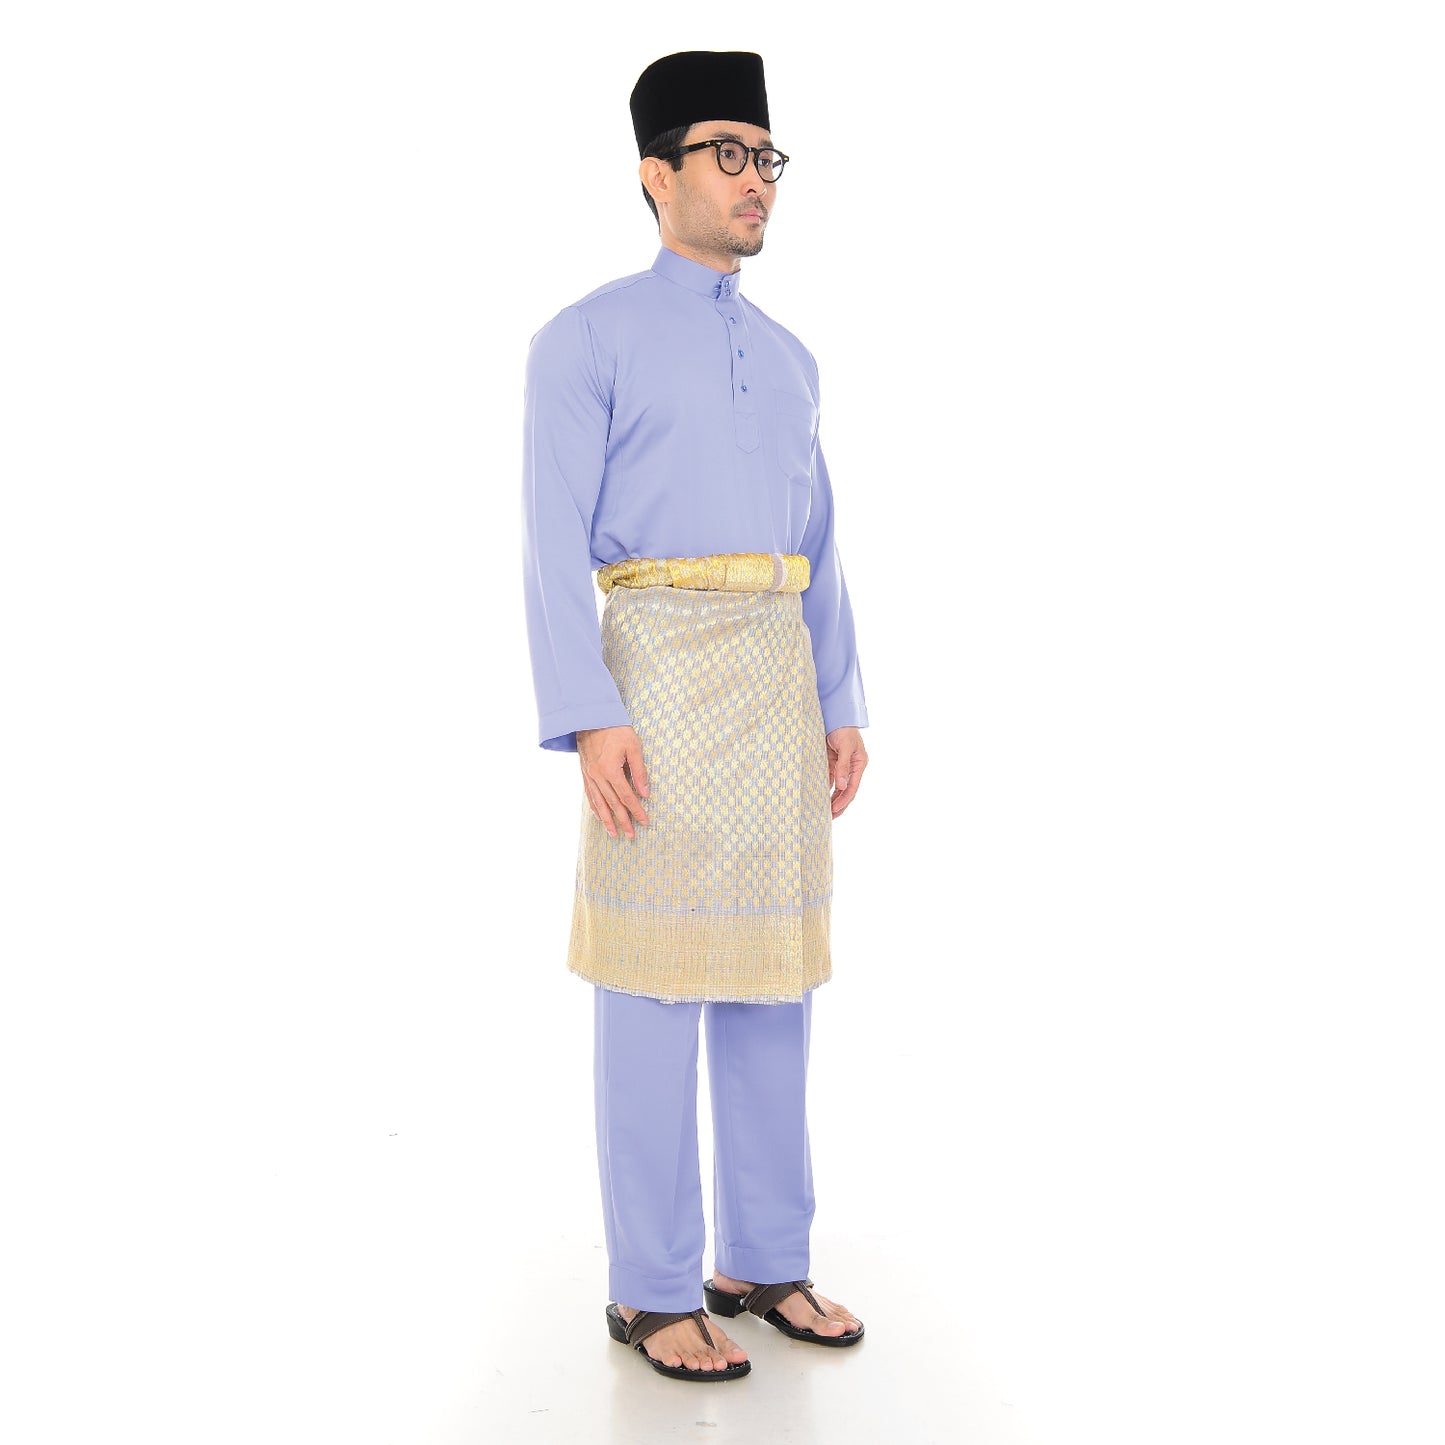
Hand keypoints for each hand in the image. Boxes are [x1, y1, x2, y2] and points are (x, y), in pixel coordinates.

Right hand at [577, 724, 649, 838]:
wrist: (591, 717)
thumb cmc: (616, 729)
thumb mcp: (633, 746)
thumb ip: (640, 770)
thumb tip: (645, 793)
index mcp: (610, 770)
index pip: (626, 796)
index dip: (636, 810)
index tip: (644, 821)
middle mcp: (598, 776)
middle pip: (612, 804)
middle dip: (623, 821)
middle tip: (631, 835)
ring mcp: (589, 775)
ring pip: (599, 803)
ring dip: (607, 820)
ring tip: (613, 834)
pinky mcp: (585, 773)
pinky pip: (590, 795)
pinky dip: (595, 808)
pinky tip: (599, 817)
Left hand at [826, 727, 867, 818]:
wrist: (834, 714)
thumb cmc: (843, 728)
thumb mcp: (845, 746)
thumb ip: (843, 766)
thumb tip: (842, 786)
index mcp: (859, 764)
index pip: (852, 787)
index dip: (844, 800)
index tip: (834, 810)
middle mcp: (851, 767)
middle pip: (846, 790)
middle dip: (839, 804)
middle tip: (829, 818)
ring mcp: (841, 765)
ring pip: (837, 787)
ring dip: (832, 799)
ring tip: (824, 811)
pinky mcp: (831, 762)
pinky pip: (828, 779)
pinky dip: (824, 788)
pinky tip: (818, 797)